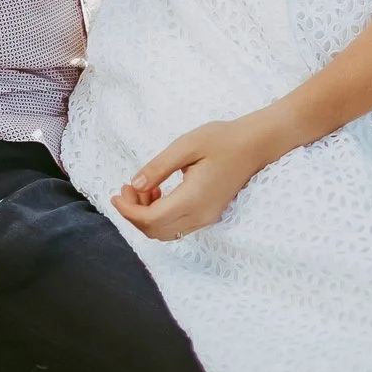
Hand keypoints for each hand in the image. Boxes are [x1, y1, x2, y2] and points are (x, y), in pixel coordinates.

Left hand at [111, 116, 273, 240]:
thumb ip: (159, 166)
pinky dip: (160, 216)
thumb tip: (135, 184)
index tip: (116, 194)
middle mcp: (200, 216)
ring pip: (165, 232)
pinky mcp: (208, 215)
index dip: (128, 211)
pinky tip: (158, 192)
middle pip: (155, 231)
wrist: (255, 144)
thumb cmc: (221, 139)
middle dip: (134, 214)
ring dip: (146, 216)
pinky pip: (177, 226)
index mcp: (193, 199)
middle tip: (126, 188)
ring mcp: (206, 218)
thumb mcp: (187, 145)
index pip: (151, 219)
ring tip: (142, 188)